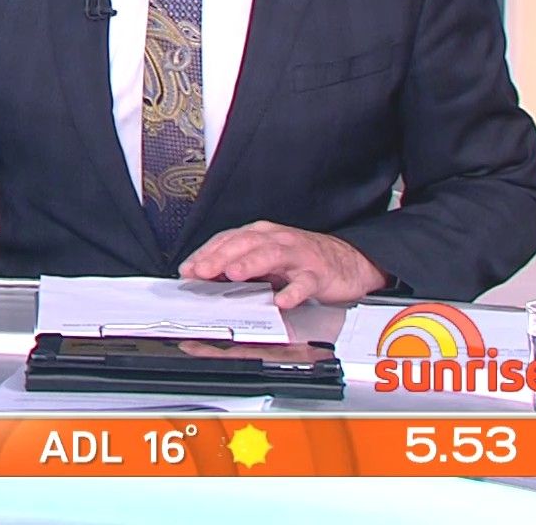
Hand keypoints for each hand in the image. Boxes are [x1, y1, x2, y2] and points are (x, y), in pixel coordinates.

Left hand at [179, 220, 388, 308]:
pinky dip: (293, 292)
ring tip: (233, 274)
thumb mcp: (265, 259)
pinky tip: (282, 301)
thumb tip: (202, 274)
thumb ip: (238, 263)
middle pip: (245, 244)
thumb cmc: (301, 259)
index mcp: (261, 235)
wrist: (347, 261)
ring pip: (271, 255)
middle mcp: (277, 240)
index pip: (228, 240)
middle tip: (201, 271)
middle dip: (220, 257)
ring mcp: (298, 256)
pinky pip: (305, 283)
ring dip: (250, 264)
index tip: (188, 268)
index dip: (206, 253)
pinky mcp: (318, 274)